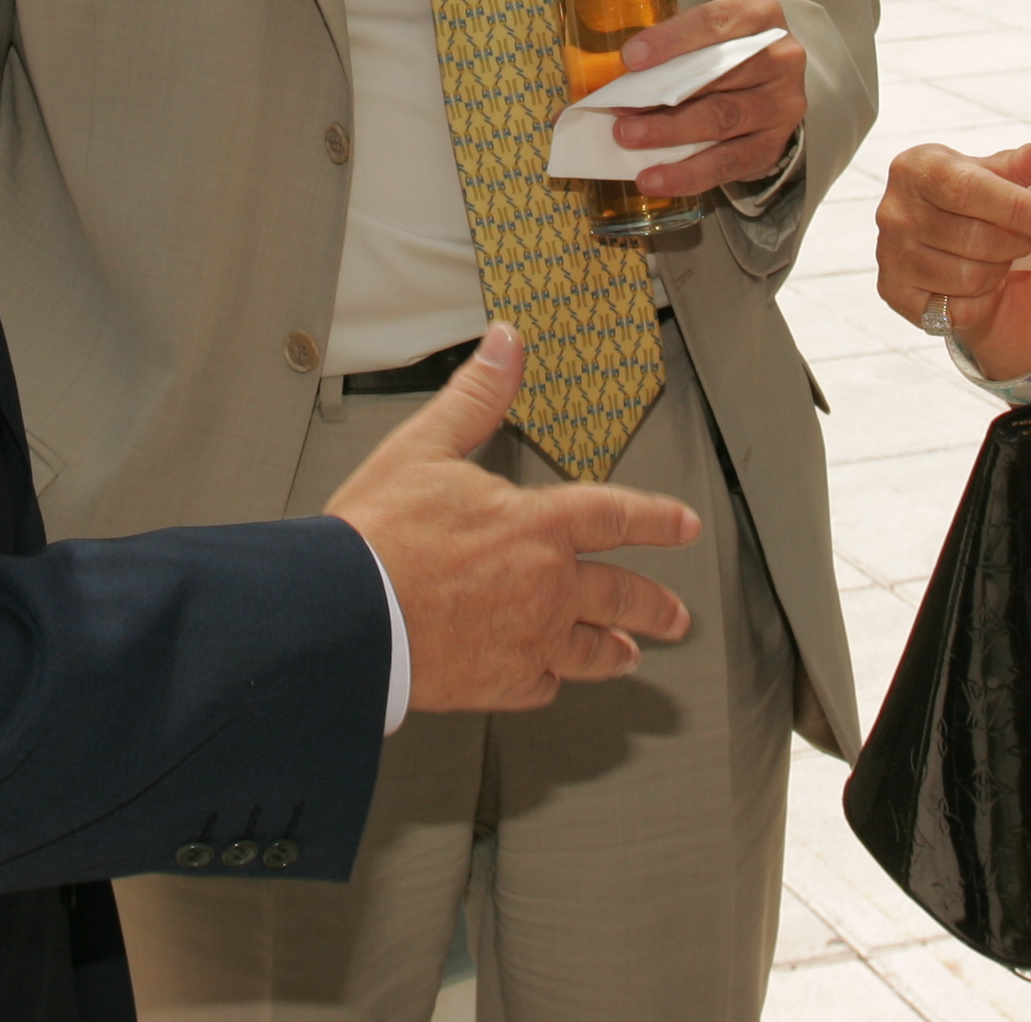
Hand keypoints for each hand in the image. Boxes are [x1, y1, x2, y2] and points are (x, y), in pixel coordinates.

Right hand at [326, 324, 700, 712]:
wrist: (345, 617)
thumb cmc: (377, 536)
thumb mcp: (424, 447)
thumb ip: (476, 398)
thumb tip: (506, 345)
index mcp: (537, 526)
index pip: (616, 516)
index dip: (657, 518)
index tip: (685, 525)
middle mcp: (547, 587)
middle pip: (621, 596)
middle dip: (655, 606)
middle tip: (677, 616)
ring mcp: (528, 640)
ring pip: (591, 651)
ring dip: (615, 651)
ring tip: (628, 655)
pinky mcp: (500, 684)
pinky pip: (542, 684)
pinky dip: (550, 680)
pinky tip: (549, 679)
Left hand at [609, 0, 805, 194]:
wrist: (768, 89)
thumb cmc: (724, 57)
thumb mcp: (705, 39)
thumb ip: (670, 53)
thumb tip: (611, 82)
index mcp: (760, 17)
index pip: (715, 22)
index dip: (671, 40)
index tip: (631, 58)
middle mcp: (781, 58)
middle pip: (719, 75)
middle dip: (664, 95)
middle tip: (620, 110)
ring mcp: (781, 104)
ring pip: (723, 119)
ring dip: (670, 132)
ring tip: (629, 139)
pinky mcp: (773, 145)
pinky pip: (728, 163)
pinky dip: (687, 173)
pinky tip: (655, 178)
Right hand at [873, 138, 1030, 376]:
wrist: (944, 240)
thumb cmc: (976, 199)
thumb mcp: (1002, 174)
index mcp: (916, 168)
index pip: (967, 189)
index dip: (1017, 207)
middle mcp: (893, 210)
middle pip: (974, 238)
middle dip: (1017, 243)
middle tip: (1028, 237)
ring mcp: (889, 254)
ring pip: (969, 277)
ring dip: (999, 270)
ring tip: (999, 256)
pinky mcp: (894, 292)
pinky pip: (955, 309)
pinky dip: (980, 299)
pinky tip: (978, 281)